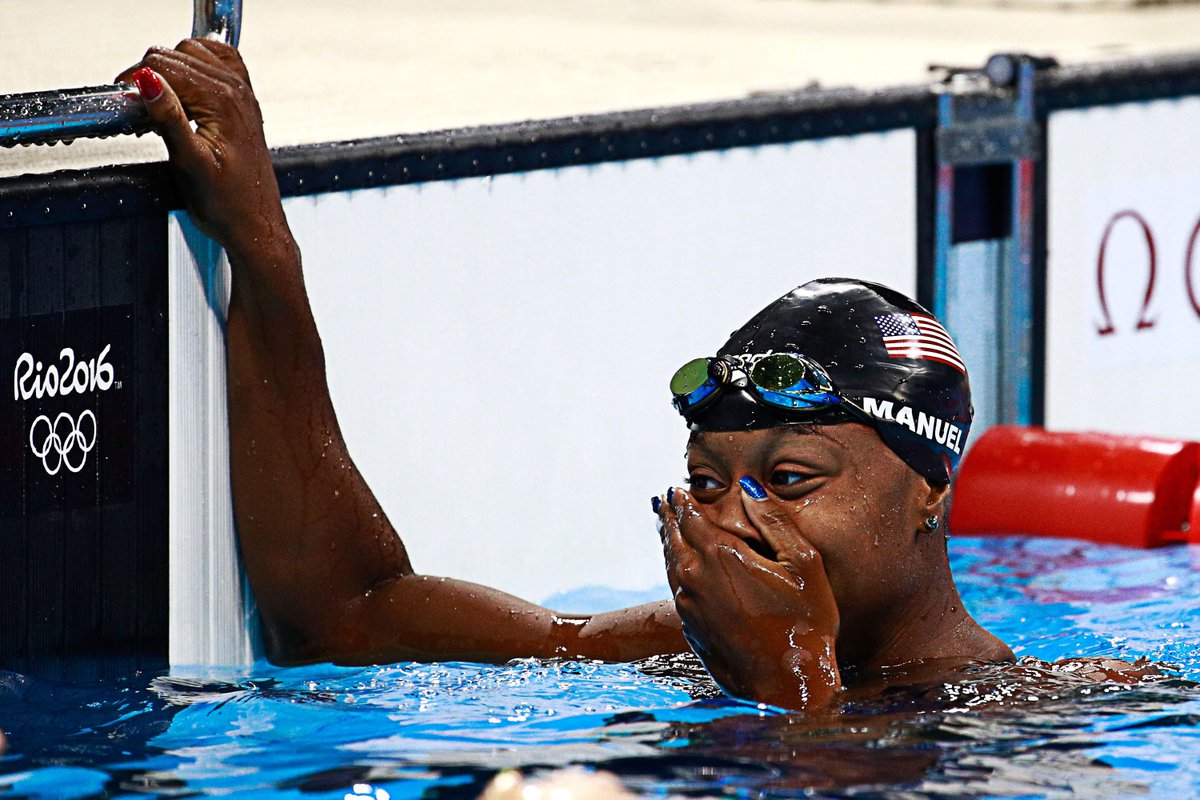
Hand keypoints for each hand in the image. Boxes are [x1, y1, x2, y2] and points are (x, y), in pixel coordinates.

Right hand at [116, 39, 284, 255]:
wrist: (255, 225)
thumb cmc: (229, 204)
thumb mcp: (189, 163)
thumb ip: (168, 117)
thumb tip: (147, 81)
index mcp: (224, 100)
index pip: (164, 63)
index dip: (135, 81)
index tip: (126, 105)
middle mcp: (237, 90)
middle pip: (175, 53)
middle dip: (150, 77)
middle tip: (141, 114)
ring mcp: (242, 93)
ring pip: (193, 53)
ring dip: (169, 72)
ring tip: (162, 109)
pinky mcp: (241, 102)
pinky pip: (216, 62)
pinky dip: (194, 68)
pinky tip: (184, 94)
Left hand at [657, 486, 840, 710]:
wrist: (786, 684)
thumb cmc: (805, 622)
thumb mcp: (802, 563)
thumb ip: (774, 520)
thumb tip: (748, 487)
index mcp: (721, 556)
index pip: (691, 518)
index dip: (683, 501)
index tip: (676, 489)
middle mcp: (696, 578)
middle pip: (674, 538)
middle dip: (669, 517)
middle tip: (663, 502)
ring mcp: (690, 606)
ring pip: (671, 564)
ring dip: (667, 542)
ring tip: (665, 527)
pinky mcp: (690, 628)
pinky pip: (675, 588)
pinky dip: (673, 569)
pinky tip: (679, 568)